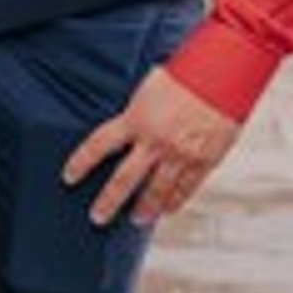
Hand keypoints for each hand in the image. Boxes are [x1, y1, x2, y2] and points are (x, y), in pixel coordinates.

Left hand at [63, 65, 238, 227]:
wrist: (223, 72)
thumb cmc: (185, 73)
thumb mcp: (148, 88)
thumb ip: (137, 112)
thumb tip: (127, 125)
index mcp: (136, 119)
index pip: (98, 145)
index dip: (81, 163)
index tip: (69, 177)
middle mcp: (155, 141)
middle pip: (124, 179)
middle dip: (108, 201)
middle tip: (97, 217)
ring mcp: (180, 154)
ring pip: (157, 192)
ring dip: (144, 209)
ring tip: (136, 219)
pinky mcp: (204, 160)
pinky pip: (186, 188)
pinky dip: (175, 202)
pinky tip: (167, 210)